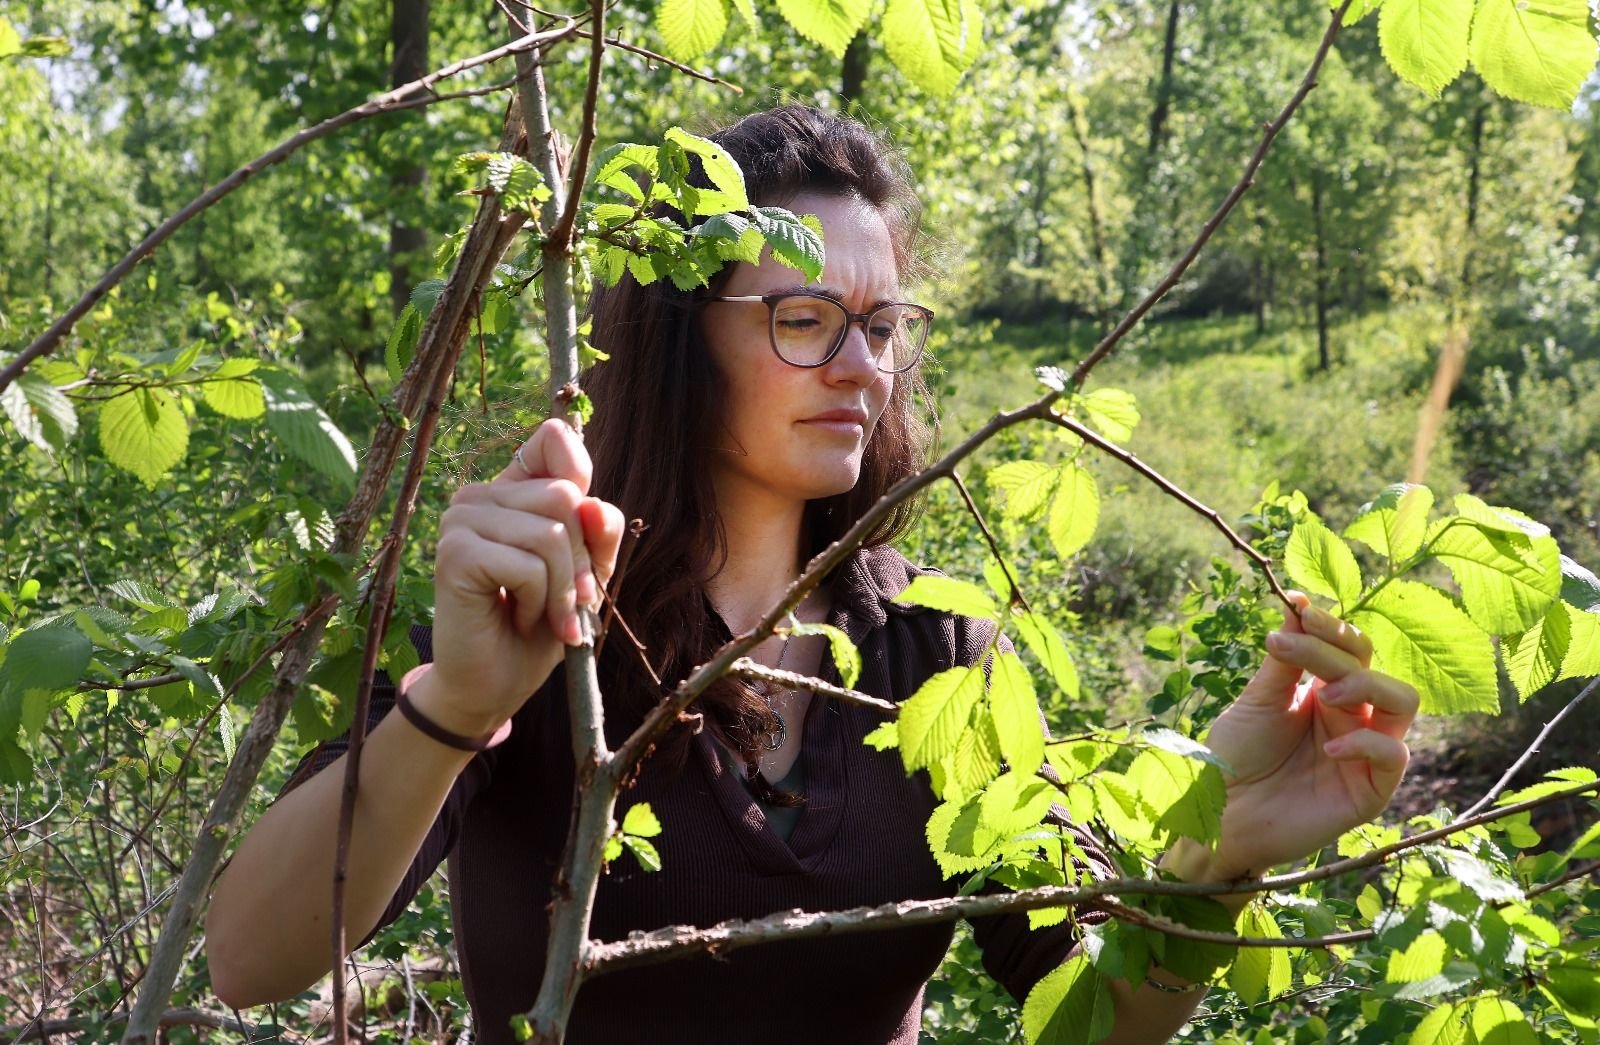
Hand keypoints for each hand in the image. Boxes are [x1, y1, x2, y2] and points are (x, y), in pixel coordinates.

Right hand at [414, 419, 625, 736]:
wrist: (496, 683)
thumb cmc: (540, 625)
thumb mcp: (586, 574)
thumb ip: (599, 534)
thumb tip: (593, 505)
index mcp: (512, 490)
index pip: (554, 440)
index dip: (581, 480)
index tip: (583, 531)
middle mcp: (480, 496)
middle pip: (566, 498)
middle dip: (581, 561)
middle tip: (566, 602)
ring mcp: (462, 520)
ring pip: (551, 534)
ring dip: (560, 589)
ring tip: (538, 613)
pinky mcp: (455, 553)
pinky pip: (529, 565)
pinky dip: (537, 602)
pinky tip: (515, 617)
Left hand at [1188, 591, 1418, 880]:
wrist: (1222, 814)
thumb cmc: (1235, 756)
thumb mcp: (1258, 701)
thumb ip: (1285, 659)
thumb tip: (1297, 603)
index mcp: (1325, 690)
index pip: (1348, 646)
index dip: (1330, 625)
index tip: (1298, 608)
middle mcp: (1352, 715)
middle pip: (1372, 665)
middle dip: (1337, 649)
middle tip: (1293, 649)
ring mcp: (1365, 751)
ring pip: (1404, 701)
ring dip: (1368, 686)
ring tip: (1326, 695)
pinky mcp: (1371, 790)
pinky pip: (1395, 755)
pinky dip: (1368, 742)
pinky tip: (1329, 747)